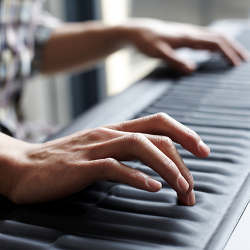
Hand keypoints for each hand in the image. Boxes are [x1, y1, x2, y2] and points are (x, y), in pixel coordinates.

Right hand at [7, 113, 209, 204]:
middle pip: (156, 137)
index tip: (202, 150)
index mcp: (115, 129)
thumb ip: (125, 150)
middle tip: (193, 186)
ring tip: (181, 188)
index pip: (158, 122)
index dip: (184, 133)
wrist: (26, 166)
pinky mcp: (81, 166)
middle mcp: (109, 133)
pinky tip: (153, 187)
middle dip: (182, 159)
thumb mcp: (101, 150)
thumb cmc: (67, 160)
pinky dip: (137, 177)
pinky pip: (115, 167)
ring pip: (140, 147)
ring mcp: (95, 148)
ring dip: (166, 168)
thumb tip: (154, 162)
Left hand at [123, 19, 248, 72]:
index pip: (215, 43)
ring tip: (234, 57)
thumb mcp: (158, 53)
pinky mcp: (184, 37)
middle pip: (219, 38)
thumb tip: (192, 70)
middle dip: (233, 49)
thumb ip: (174, 60)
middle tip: (244, 61)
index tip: (237, 65)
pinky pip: (204, 39)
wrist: (138, 32)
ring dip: (226, 47)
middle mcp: (191, 33)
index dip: (228, 53)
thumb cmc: (146, 42)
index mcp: (188, 37)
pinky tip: (214, 53)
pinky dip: (215, 46)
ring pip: (213, 37)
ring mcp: (188, 34)